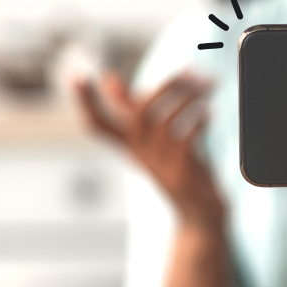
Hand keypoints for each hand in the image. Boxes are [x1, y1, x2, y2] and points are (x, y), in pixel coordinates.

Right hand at [73, 72, 224, 229]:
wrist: (200, 215)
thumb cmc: (178, 171)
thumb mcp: (153, 141)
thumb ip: (133, 110)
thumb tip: (109, 78)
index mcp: (129, 145)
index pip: (96, 123)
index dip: (84, 101)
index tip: (75, 74)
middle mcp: (139, 155)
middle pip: (138, 114)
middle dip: (165, 87)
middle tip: (190, 70)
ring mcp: (159, 166)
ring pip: (166, 122)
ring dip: (189, 98)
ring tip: (209, 84)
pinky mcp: (180, 174)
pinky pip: (187, 140)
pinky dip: (200, 122)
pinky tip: (211, 111)